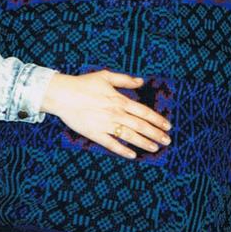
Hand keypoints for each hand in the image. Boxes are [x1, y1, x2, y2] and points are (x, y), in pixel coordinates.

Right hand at [41, 70, 170, 159]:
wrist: (63, 94)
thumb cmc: (84, 84)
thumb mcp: (106, 76)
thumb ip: (125, 79)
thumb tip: (141, 81)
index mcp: (119, 100)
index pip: (143, 112)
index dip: (157, 120)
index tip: (167, 126)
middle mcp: (115, 113)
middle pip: (140, 126)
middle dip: (155, 134)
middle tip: (167, 141)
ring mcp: (105, 125)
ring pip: (129, 136)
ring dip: (143, 143)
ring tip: (155, 148)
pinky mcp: (95, 134)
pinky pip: (111, 144)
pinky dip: (123, 150)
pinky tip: (132, 155)